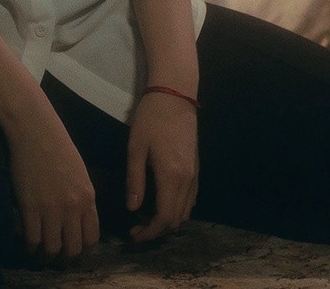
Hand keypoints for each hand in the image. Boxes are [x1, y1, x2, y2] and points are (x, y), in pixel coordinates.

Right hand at [4, 107, 99, 263]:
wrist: (35, 130)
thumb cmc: (58, 146)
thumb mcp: (81, 172)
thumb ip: (82, 197)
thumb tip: (80, 218)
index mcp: (88, 197)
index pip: (91, 237)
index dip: (84, 250)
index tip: (75, 251)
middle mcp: (72, 207)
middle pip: (73, 248)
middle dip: (66, 259)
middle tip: (58, 260)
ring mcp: (51, 208)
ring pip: (53, 248)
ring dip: (47, 257)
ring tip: (42, 256)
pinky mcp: (30, 207)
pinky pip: (33, 239)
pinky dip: (31, 247)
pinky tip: (29, 246)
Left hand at [125, 90, 197, 244]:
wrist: (176, 94)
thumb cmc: (151, 118)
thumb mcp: (136, 148)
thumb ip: (135, 180)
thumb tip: (132, 208)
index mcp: (172, 176)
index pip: (164, 218)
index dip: (149, 232)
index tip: (133, 235)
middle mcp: (188, 179)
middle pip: (177, 219)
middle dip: (157, 230)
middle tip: (135, 229)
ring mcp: (195, 174)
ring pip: (186, 211)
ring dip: (168, 220)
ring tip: (146, 218)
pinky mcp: (196, 167)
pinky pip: (191, 198)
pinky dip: (178, 208)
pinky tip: (162, 202)